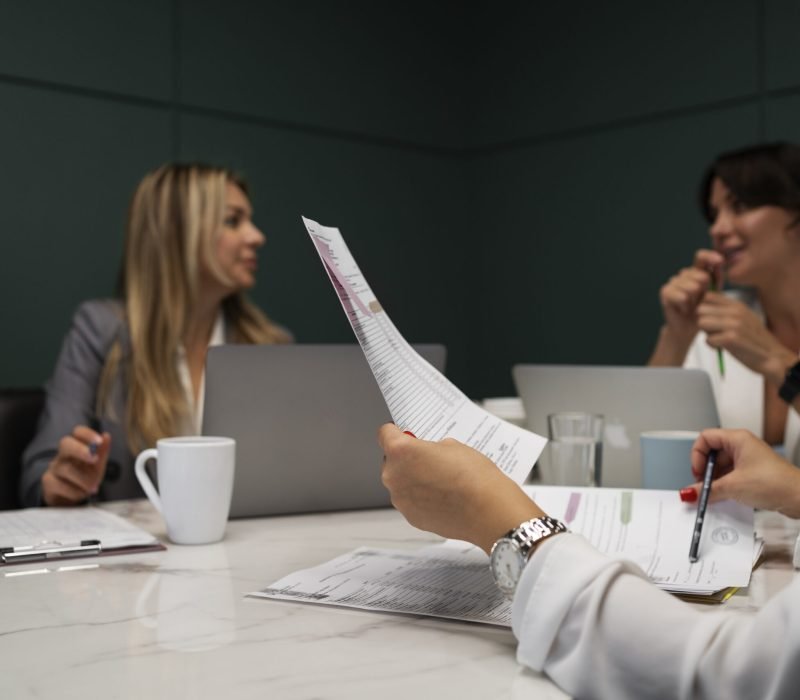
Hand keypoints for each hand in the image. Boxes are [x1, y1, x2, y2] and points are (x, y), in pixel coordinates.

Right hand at [41, 426, 110, 505]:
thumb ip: (102, 452)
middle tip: (94, 459)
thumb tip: (106, 435)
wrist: (68, 498)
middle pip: (65, 444)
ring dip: (84, 479)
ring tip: (93, 487)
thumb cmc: (84, 477)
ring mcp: (54, 468)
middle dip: (80, 450)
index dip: (88, 434)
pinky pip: (60, 485)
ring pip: (66, 468)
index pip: (78, 432)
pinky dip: (75, 491)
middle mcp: (63, 455)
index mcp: (77, 446)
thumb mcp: (97, 466)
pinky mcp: (48, 483)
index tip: (100, 441)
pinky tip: (82, 494)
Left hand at [378, 424, 543, 552]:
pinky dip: (421, 498)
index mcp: (401, 452)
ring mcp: (401, 500)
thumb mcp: (453, 445)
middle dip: (407, 458)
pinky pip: (410, 501)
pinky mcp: (411, 517)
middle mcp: (394, 476)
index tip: (402, 433)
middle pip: (391, 460)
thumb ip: (431, 447)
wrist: (489, 512)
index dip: (395, 432)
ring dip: (413, 479)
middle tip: (430, 458)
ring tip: (440, 479)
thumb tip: (428, 453)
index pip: (385, 434)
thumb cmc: (474, 478)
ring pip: (401, 482)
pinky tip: (442, 496)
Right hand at [658, 249, 723, 341]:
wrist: (690, 327)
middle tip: (701, 300)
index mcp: (697, 271)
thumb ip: (716, 276)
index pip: (701, 256)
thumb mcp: (715, 292)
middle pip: (697, 273)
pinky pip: (681, 295)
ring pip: (690, 286)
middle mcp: (684, 274)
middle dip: (703, 289)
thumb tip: (719, 260)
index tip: (720, 261)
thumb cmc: (704, 309)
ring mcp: (673, 282)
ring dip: (695, 299)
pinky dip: (686, 305)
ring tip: (693, 306)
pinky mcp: (665, 291)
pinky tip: (684, 309)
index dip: (709, 256)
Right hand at [682, 428, 799, 516]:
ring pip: (721, 466)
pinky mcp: (753, 473)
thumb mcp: (733, 486)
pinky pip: (731, 476)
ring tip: (713, 495)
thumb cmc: (774, 483)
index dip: (698, 455)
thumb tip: (688, 493)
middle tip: (703, 486)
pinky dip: (725, 485)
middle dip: (705, 471)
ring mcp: (748, 460)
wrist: (799, 498)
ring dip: (714, 481)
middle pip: (712, 454)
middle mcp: (742, 446)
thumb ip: (707, 490)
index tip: (699, 472)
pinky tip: (723, 497)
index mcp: (737, 439)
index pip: (706, 438)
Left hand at [696, 293, 797, 382]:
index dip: (702, 307)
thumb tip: (701, 304)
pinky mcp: (732, 338)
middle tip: (713, 331)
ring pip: (701, 323)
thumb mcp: (741, 318)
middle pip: (700, 309)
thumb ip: (724, 310)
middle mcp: (736, 311)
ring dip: (706, 333)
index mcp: (737, 305)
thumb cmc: (752, 338)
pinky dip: (712, 345)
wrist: (771, 356)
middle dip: (702, 321)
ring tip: (717, 338)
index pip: (708, 296)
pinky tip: (721, 347)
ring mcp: (734, 324)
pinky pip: (708, 339)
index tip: (707, 317)